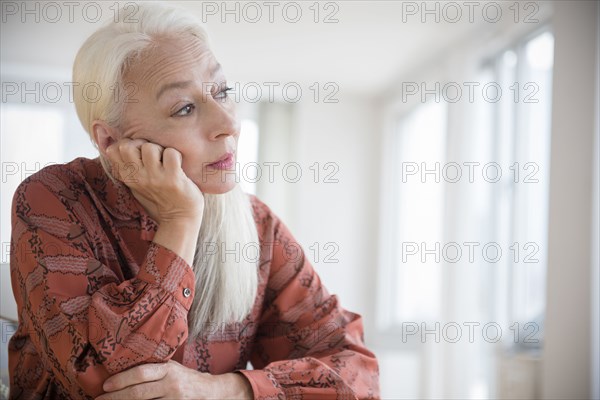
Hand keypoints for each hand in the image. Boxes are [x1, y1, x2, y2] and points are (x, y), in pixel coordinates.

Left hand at [95, 360, 253, 399]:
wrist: (213, 392)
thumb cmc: (187, 379)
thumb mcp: (173, 368)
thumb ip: (154, 369)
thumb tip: (123, 371)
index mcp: (168, 369)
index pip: (141, 373)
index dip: (121, 380)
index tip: (104, 385)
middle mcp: (171, 384)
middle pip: (138, 393)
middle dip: (115, 398)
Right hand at [106, 138, 203, 224]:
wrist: (180, 217)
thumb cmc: (160, 195)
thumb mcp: (138, 183)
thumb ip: (128, 166)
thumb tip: (115, 144)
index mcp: (128, 177)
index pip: (113, 150)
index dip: (127, 144)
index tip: (139, 151)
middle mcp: (139, 178)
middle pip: (127, 146)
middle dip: (141, 143)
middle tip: (154, 154)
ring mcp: (155, 178)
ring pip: (149, 147)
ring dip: (160, 149)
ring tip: (166, 161)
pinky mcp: (173, 179)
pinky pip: (171, 153)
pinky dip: (176, 155)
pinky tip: (178, 165)